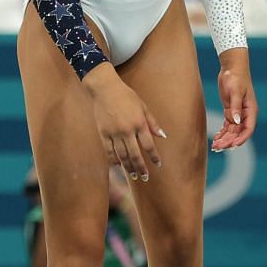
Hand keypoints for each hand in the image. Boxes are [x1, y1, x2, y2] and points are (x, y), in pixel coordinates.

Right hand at [83, 64, 166, 181]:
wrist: (104, 88)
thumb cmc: (126, 96)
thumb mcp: (143, 106)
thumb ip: (152, 122)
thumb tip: (163, 136)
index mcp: (139, 122)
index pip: (149, 145)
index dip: (154, 156)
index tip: (159, 165)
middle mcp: (127, 130)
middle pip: (135, 154)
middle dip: (141, 167)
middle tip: (145, 178)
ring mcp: (113, 133)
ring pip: (122, 155)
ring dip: (128, 167)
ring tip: (134, 175)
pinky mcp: (103, 133)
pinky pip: (109, 151)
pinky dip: (114, 160)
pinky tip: (119, 166)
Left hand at [210, 51, 257, 150]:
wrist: (231, 67)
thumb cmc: (236, 77)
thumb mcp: (235, 91)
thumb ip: (235, 107)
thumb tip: (236, 121)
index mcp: (251, 110)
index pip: (248, 129)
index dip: (241, 139)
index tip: (232, 145)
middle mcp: (245, 114)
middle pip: (239, 132)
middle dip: (229, 141)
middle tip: (218, 147)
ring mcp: (238, 113)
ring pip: (232, 131)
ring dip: (225, 139)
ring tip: (215, 146)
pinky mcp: (230, 111)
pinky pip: (227, 126)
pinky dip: (222, 133)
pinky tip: (215, 139)